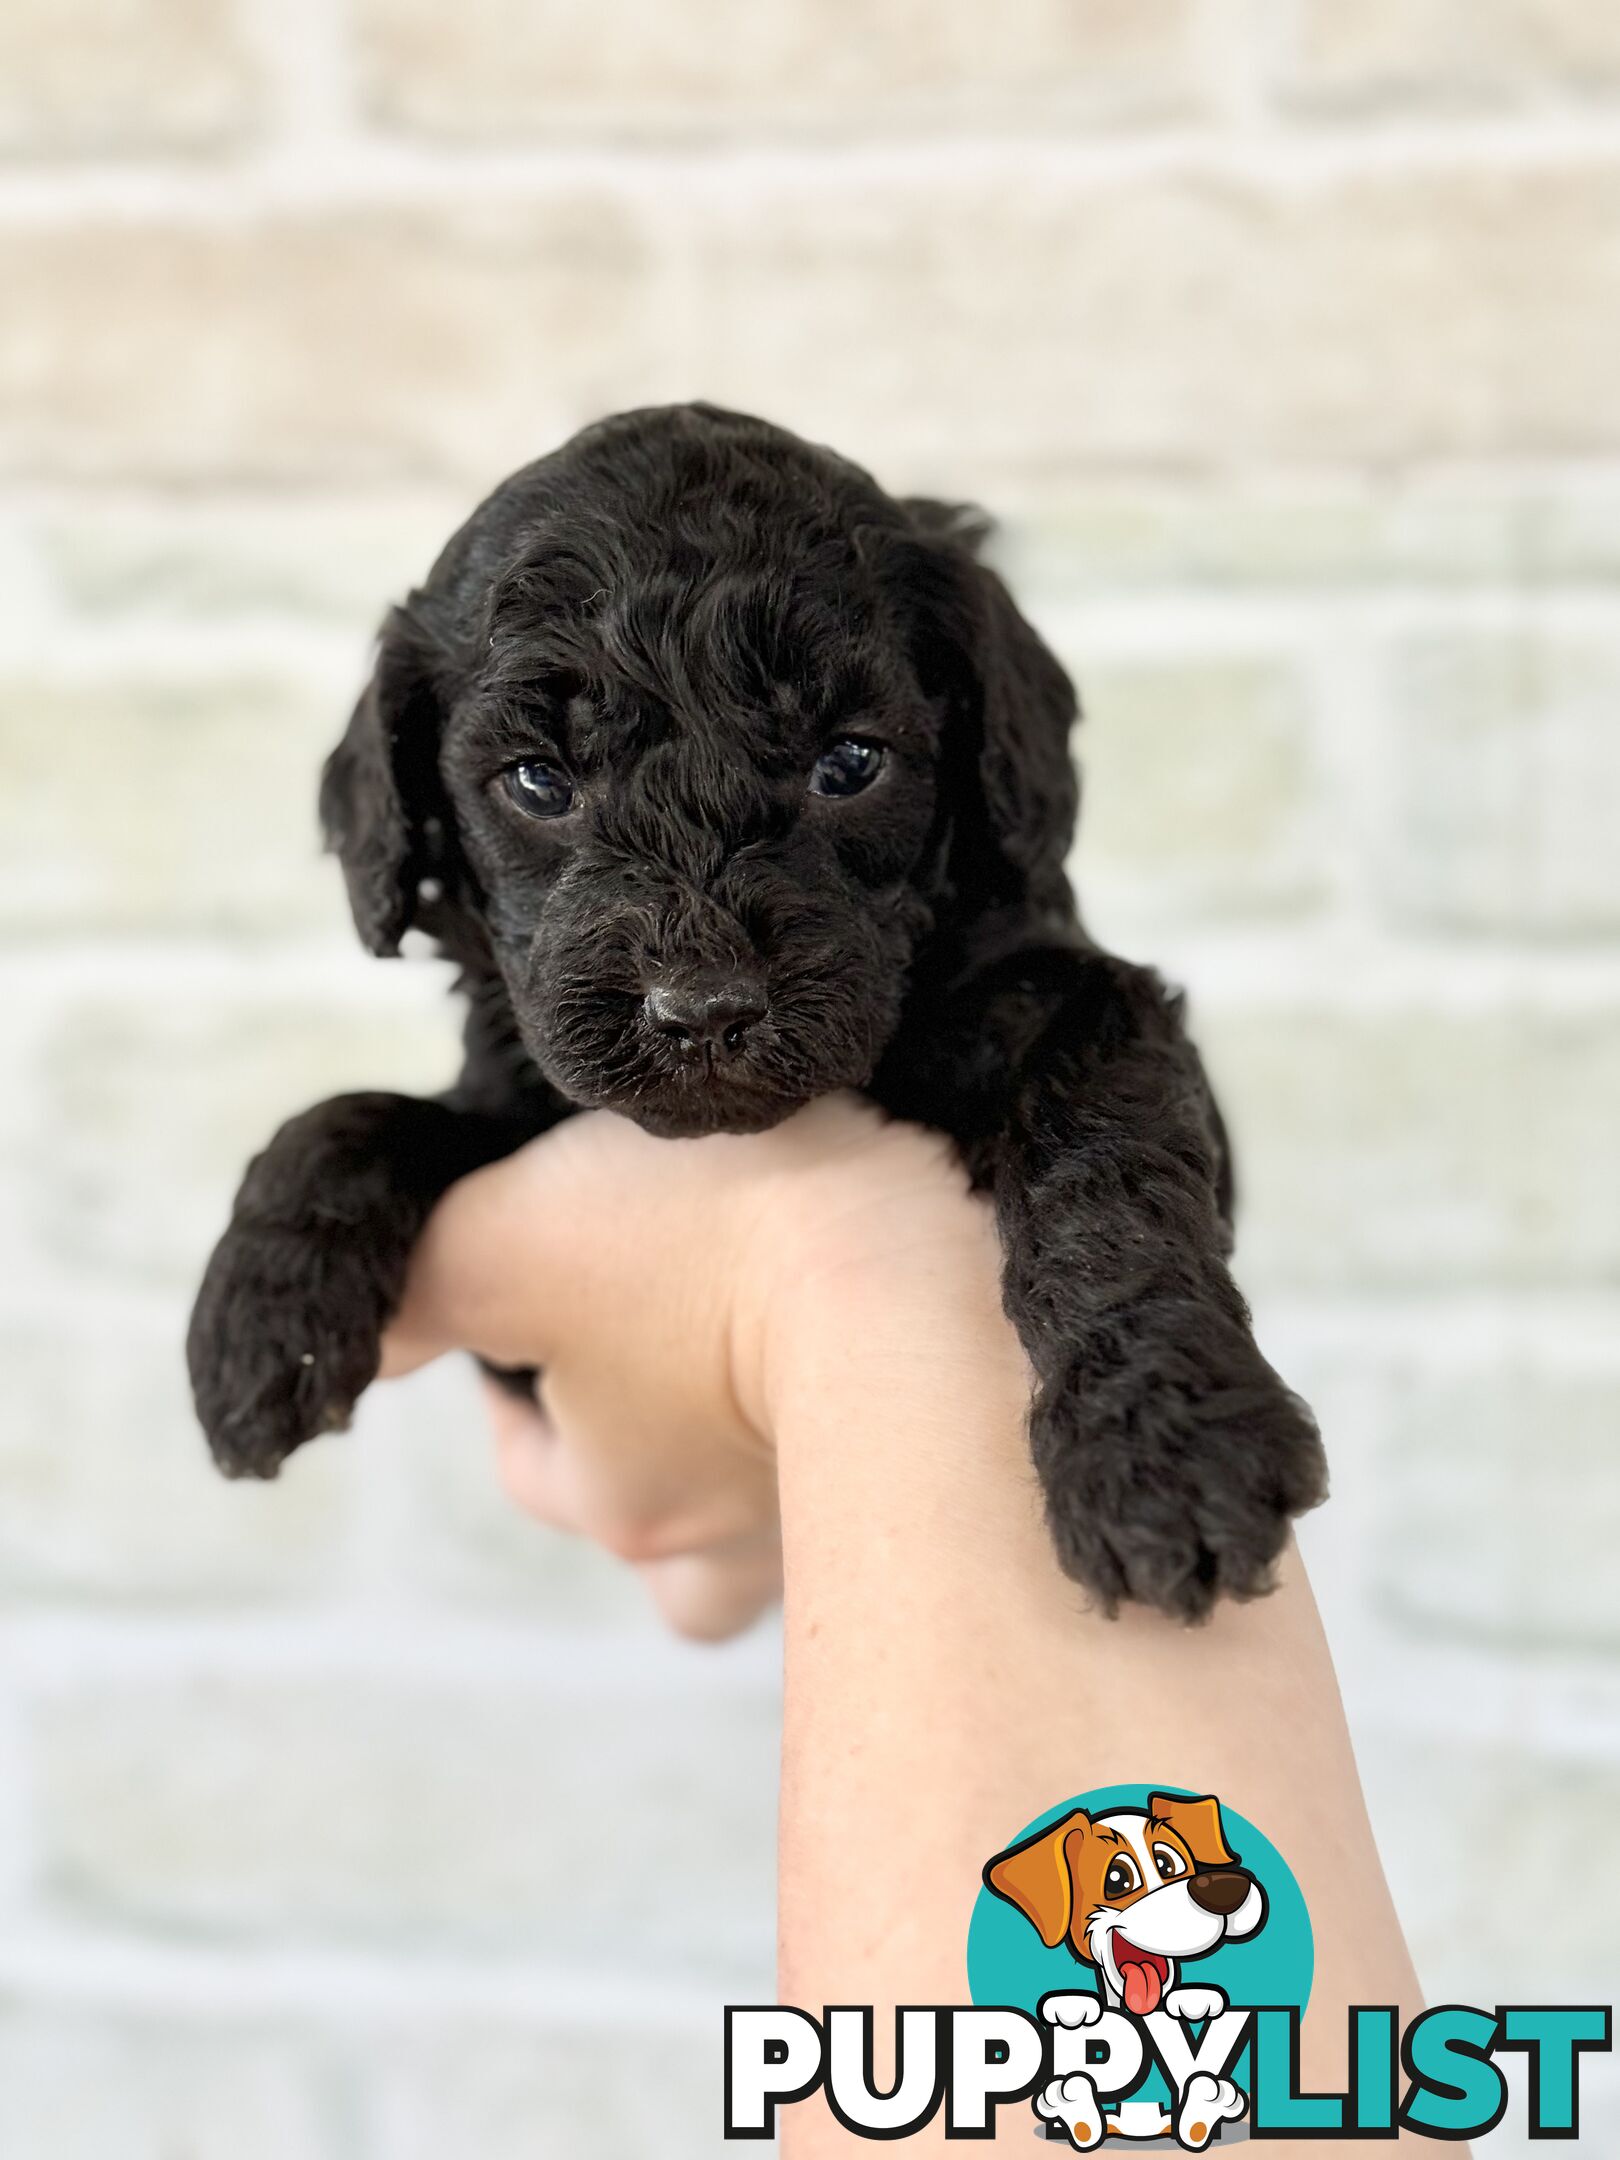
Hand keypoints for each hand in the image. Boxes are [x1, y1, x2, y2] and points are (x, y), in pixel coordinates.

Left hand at [378, 1094, 993, 1639]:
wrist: (937, 1260)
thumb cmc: (718, 1242)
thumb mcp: (513, 1236)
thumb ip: (411, 1289)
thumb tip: (346, 1352)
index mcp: (622, 1500)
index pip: (533, 1457)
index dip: (520, 1371)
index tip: (552, 1284)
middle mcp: (732, 1553)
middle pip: (658, 1514)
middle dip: (650, 1435)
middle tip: (680, 1314)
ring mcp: (851, 1531)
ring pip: (776, 1523)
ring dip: (767, 1453)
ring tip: (795, 1346)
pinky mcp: (953, 1487)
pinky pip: (881, 1478)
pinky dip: (867, 1428)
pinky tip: (884, 1342)